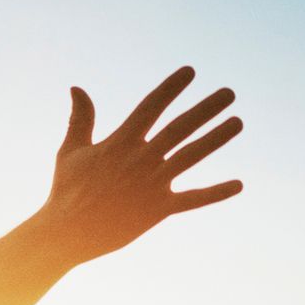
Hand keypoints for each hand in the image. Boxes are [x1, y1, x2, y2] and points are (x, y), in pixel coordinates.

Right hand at [32, 65, 242, 265]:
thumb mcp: (70, 151)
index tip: (190, 72)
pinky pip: (192, 200)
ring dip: (216, 138)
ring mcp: (152, 185)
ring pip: (191, 155)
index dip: (170, 88)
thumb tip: (76, 87)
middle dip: (206, 109)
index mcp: (119, 143)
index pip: (151, 108)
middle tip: (229, 93)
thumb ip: (80, 119)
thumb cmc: (66, 191)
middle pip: (180, 128)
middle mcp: (140, 160)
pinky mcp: (158, 210)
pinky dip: (215, 193)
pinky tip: (238, 185)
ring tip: (237, 122)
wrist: (67, 233)